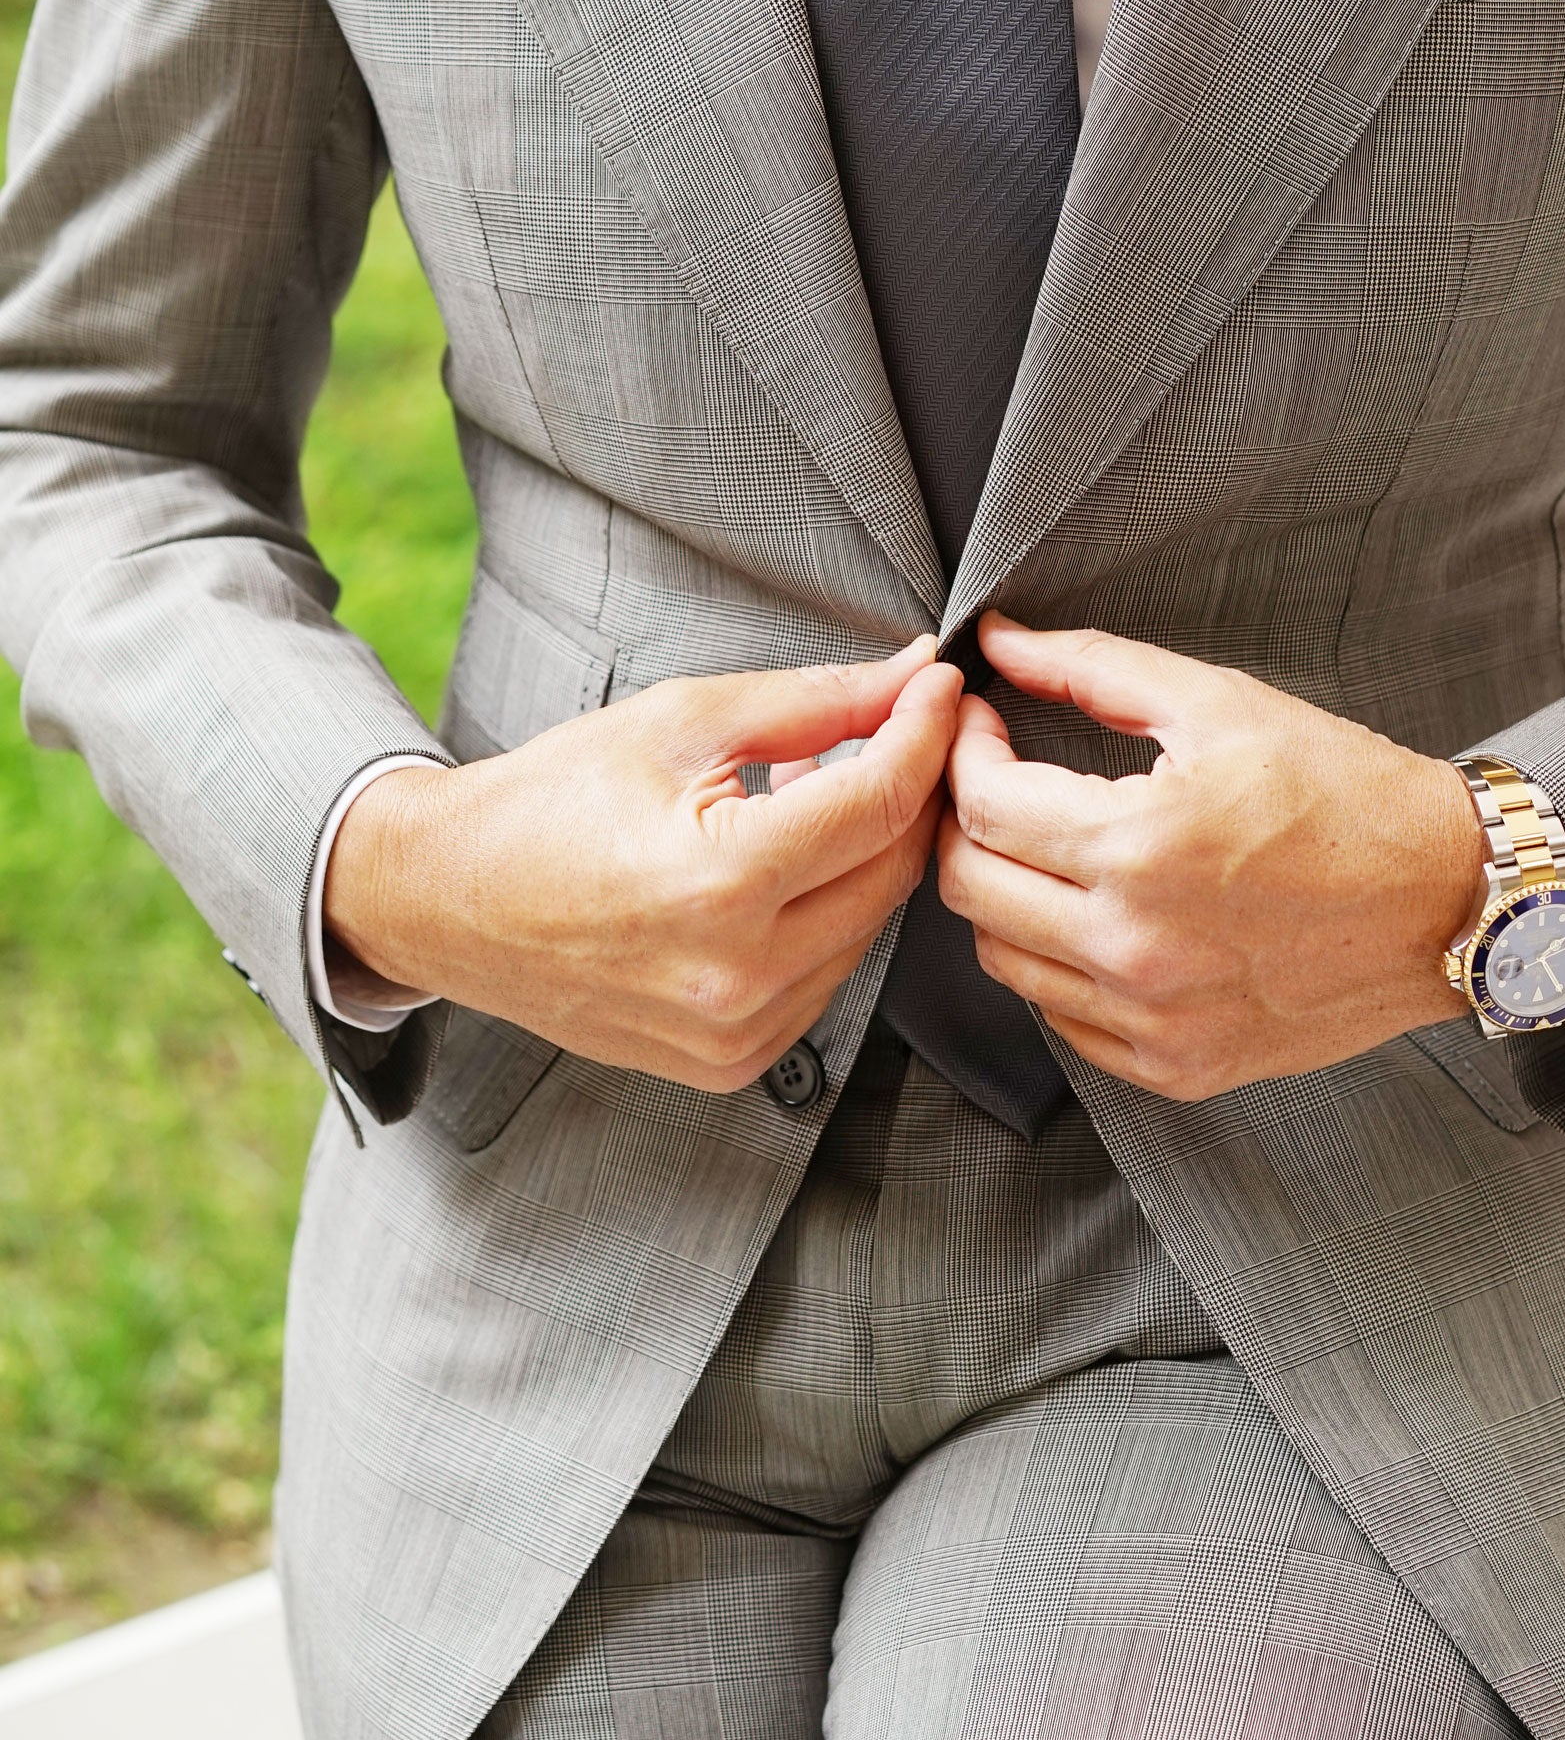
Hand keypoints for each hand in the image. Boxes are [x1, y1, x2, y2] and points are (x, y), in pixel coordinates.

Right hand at [325, 636, 960, 1089]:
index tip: (939, 689)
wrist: (449, 900)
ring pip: (870, 927)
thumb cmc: (549, 803)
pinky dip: (827, 915)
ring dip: (866, 856)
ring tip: (815, 794)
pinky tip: (782, 867)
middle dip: (907, 791)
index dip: (925, 732)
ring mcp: (736, 1032)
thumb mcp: (683, 722)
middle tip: (894, 730)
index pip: (881, 801)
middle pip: (893, 870)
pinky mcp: (733, 1060)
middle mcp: (737, 975)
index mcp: (722, 882)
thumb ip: (815, 701)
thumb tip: (911, 679)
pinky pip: (828, 977)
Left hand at [937, 615, 1485, 1101]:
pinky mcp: (1177, 1066)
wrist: (1448, 900)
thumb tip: (995, 642)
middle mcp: (1135, 947)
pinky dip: (1057, 964)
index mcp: (1139, 847)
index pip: (983, 806)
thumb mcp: (1218, 703)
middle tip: (998, 782)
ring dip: (1004, 895)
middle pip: (969, 888)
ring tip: (1046, 847)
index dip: (964, 753)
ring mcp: (1154, 1019)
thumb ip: (1091, 667)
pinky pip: (1063, 1019)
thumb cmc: (1344, 791)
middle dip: (964, 822)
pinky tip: (1095, 915)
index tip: (982, 726)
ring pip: (1003, 960)